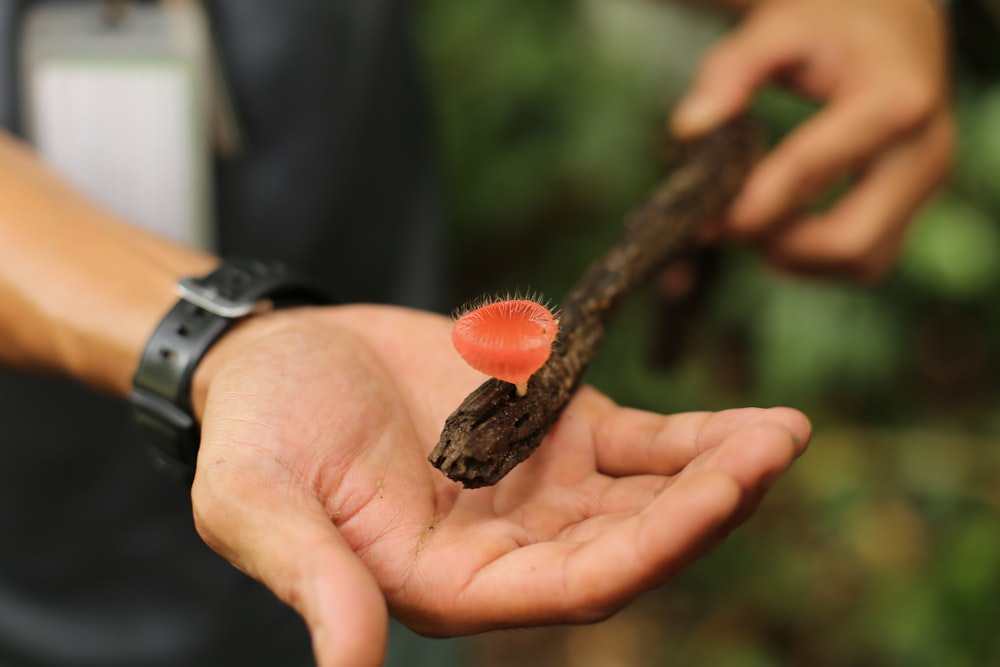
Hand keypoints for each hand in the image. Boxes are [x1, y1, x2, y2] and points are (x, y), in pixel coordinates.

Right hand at [189, 304, 809, 666]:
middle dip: (704, 507)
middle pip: (631, 545)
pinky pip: (645, 444)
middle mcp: (510, 550)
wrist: (275, 358)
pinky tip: (759, 425)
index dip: (647, 549)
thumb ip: (315, 580)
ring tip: (783, 437)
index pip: (570, 588)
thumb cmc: (255, 434)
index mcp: (451, 587)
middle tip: (769, 455)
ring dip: (719, 471)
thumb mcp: (261, 503)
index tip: (716, 496)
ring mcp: (543, 489)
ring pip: (651, 494)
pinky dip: (700, 437)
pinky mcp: (557, 430)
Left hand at [674, 0, 953, 278]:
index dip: (752, 207)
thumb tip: (689, 127)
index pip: (813, 173)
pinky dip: (820, 260)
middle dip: (779, 244)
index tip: (703, 222)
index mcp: (893, 101)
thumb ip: (729, 71)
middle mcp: (923, 150)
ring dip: (800, 259)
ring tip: (755, 225)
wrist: (895, 26)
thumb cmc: (830, 28)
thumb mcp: (777, 30)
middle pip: (849, 240)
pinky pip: (869, 260)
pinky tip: (783, 230)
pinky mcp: (918, 206)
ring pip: (863, 262)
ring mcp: (926, 184)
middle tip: (728, 227)